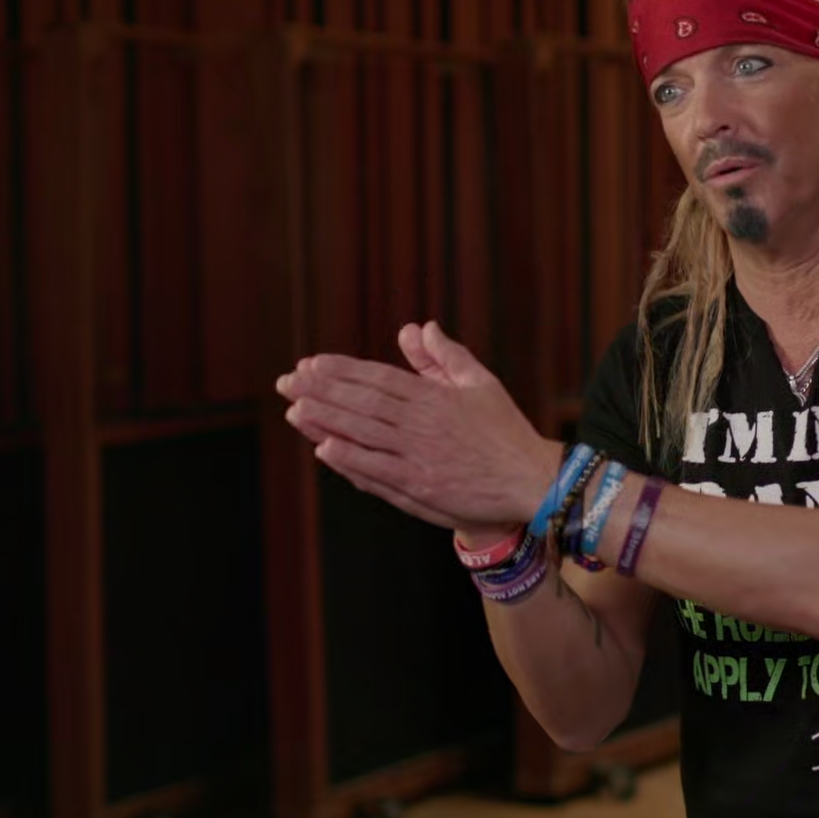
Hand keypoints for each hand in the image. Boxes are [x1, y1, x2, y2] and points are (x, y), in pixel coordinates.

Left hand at [276, 321, 557, 531]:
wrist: (531, 481)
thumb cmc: (506, 432)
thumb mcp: (481, 384)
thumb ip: (446, 356)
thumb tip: (419, 328)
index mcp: (436, 398)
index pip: (379, 378)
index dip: (342, 370)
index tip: (311, 364)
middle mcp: (422, 425)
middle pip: (363, 404)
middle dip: (321, 391)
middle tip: (287, 382)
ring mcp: (419, 458)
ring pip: (363, 435)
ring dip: (326, 421)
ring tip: (294, 408)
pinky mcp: (419, 489)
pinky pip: (376, 472)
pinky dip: (350, 460)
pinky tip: (324, 448)